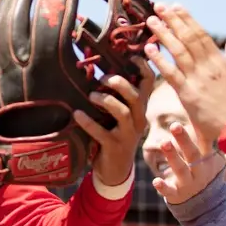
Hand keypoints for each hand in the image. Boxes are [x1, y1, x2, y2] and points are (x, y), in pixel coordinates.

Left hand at [77, 67, 154, 188]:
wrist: (115, 170)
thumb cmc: (114, 134)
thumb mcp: (118, 115)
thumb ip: (114, 96)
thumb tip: (96, 69)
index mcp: (140, 109)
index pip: (148, 85)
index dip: (143, 68)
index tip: (132, 55)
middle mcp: (138, 121)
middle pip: (137, 97)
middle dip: (121, 84)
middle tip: (104, 77)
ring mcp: (127, 135)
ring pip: (123, 113)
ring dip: (106, 100)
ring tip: (91, 95)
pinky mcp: (114, 148)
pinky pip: (102, 133)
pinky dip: (88, 122)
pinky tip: (76, 114)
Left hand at [144, 5, 225, 145]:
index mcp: (221, 62)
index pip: (201, 35)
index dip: (188, 19)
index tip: (176, 6)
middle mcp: (209, 67)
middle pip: (188, 38)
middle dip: (173, 20)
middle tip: (159, 5)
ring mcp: (198, 80)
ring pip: (178, 51)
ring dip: (164, 34)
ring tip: (151, 20)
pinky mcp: (188, 94)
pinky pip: (171, 74)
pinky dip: (159, 59)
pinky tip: (148, 48)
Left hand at [149, 118, 225, 207]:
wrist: (206, 205)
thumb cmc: (202, 173)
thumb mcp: (207, 158)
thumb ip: (203, 140)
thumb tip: (196, 113)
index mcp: (206, 160)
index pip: (202, 143)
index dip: (196, 131)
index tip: (190, 116)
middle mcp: (199, 171)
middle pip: (193, 154)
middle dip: (184, 140)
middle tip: (175, 125)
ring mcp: (188, 183)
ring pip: (181, 170)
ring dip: (173, 156)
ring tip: (164, 142)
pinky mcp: (177, 195)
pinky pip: (170, 192)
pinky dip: (163, 187)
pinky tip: (155, 180)